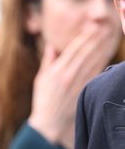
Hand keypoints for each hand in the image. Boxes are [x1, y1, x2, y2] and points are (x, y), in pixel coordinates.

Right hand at [28, 24, 118, 148]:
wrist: (49, 122)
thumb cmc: (42, 101)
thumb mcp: (40, 79)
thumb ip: (48, 61)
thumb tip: (52, 45)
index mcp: (57, 71)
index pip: (73, 49)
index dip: (84, 36)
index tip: (92, 26)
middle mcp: (69, 75)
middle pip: (86, 52)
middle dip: (96, 38)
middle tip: (105, 26)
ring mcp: (78, 83)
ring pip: (93, 61)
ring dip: (101, 47)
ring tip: (108, 36)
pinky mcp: (84, 91)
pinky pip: (95, 73)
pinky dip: (102, 62)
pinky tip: (107, 54)